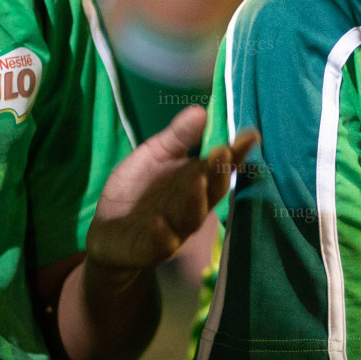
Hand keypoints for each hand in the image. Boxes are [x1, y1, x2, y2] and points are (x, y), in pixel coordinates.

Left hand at [86, 105, 257, 275]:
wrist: (110, 230)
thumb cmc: (137, 189)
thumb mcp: (154, 155)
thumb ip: (177, 137)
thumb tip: (200, 110)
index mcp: (197, 180)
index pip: (221, 166)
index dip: (237, 153)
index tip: (250, 135)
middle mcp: (193, 205)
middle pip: (213, 192)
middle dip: (220, 174)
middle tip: (223, 152)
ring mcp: (176, 228)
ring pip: (192, 217)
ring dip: (196, 200)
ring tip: (198, 180)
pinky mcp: (153, 248)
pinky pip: (162, 243)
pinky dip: (162, 233)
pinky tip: (158, 220)